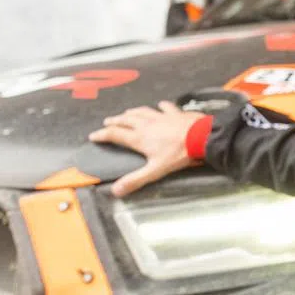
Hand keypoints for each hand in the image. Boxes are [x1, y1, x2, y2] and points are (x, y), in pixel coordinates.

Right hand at [89, 101, 205, 196]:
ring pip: (142, 111)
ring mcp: (161, 116)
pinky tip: (160, 105)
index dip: (103, 135)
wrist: (200, 136)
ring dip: (132, 112)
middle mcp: (146, 124)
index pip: (115, 135)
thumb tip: (116, 190)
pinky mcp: (174, 113)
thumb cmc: (178, 153)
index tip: (94, 136)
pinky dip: (160, 106)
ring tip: (126, 113)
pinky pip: (165, 107)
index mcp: (139, 138)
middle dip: (115, 121)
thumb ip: (136, 180)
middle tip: (107, 121)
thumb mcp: (156, 170)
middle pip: (126, 120)